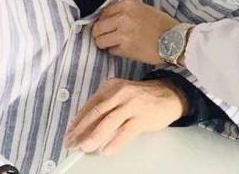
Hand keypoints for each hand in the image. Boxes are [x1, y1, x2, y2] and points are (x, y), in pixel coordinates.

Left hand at [65, 78, 188, 155]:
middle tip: (72, 144)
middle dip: (82, 130)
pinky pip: (126, 131)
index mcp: (111, 86)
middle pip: (97, 112)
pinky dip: (115, 142)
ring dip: (95, 136)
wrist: (169, 95)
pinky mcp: (143, 117)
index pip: (90, 105)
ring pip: (109, 121)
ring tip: (85, 148)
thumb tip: (84, 127)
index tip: (69, 134)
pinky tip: (107, 151)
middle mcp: (120, 93)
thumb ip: (105, 106)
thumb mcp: (120, 95)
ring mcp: (132, 104)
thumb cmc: (141, 98)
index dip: (77, 121)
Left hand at [93, 0, 178, 65]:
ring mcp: (123, 32)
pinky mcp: (125, 47)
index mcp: (128, 3)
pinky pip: (111, 50)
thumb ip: (125, 11)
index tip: (109, 27)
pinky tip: (127, 50)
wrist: (176, 40)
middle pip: (98, 27)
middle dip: (100, 34)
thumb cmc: (162, 25)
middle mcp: (123, 16)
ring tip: (115, 45)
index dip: (105, 22)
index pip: (104, 12)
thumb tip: (107, 20)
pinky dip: (116, 52)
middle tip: (107, 39)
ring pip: (100, 40)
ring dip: (105, 44)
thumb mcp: (144, 9)